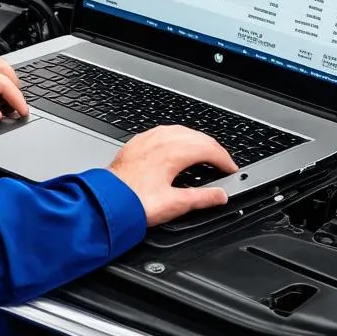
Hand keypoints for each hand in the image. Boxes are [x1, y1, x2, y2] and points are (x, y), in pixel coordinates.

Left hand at [107, 126, 237, 226]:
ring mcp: (146, 140)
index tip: (232, 171)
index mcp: (172, 152)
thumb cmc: (133, 202)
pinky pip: (163, 132)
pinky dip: (178, 138)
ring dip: (196, 141)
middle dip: (214, 150)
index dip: (225, 160)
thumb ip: (201, 198)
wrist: (104, 202)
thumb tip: (220, 195)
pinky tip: (177, 147)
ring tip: (204, 155)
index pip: (208, 149)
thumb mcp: (174, 204)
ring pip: (180, 131)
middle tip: (223, 165)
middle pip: (196, 137)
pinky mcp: (136, 143)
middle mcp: (160, 140)